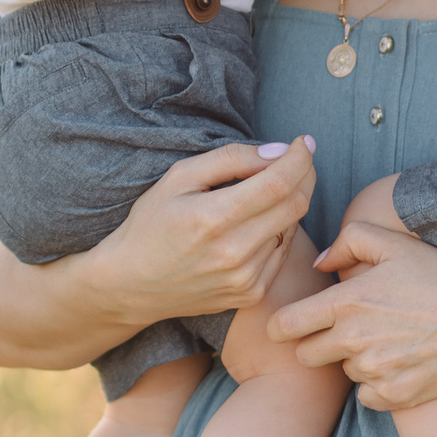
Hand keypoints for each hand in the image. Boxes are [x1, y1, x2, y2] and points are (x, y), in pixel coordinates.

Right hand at [88, 136, 317, 324]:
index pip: (278, 183)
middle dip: (305, 175)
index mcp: (213, 218)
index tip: (303, 142)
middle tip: (297, 160)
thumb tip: (277, 152)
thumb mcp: (179, 178)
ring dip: (288, 203)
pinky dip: (278, 230)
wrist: (132, 284)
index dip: (299, 158)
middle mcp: (234, 253)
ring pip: (291, 228)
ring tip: (264, 192)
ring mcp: (245, 278)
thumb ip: (230, 159)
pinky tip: (255, 223)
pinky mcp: (251, 294)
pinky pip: (282, 252)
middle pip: (296, 205)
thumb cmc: (152, 224)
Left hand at [270, 219, 436, 410]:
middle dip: (315, 344)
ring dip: (354, 361)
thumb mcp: (395, 244)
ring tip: (386, 341)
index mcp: (346, 303)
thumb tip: (320, 262)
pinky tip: (398, 363)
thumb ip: (349, 241)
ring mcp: (373, 372)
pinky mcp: (394, 396)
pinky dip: (376, 384)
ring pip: (342, 372)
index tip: (289, 325)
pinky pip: (367, 396)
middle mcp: (352, 341)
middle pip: (306, 355)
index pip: (285, 325)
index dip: (281, 326)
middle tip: (342, 332)